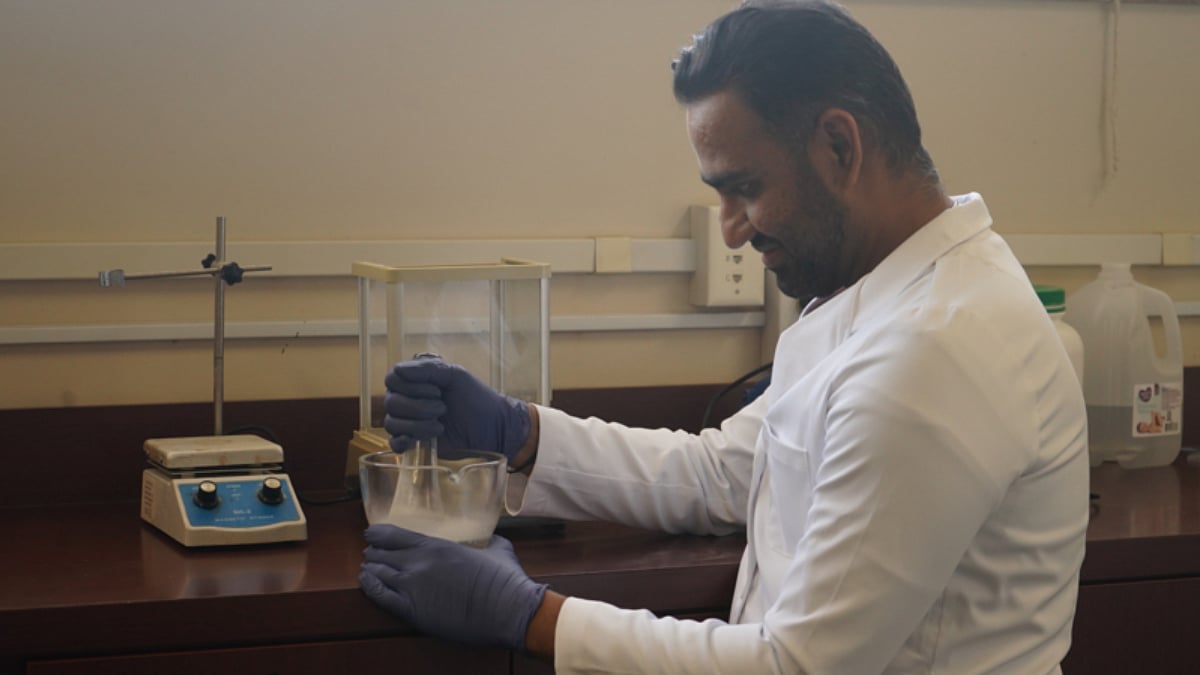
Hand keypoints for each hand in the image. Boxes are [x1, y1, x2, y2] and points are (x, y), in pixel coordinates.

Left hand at [359, 525, 547, 650]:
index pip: (394, 535)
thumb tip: (492, 539)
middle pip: (381, 554)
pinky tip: (366, 582)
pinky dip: (370, 587)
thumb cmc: (504, 580)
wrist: (506, 610)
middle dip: (374, 553)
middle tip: (372, 555)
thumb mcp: (498, 549)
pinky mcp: (412, 611)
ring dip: (371, 570)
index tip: (371, 533)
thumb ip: (488, 541)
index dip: (378, 534)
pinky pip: (380, 596)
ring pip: (377, 573)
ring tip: (368, 569)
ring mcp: (412, 587)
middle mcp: (418, 563)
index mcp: (436, 546)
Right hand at [383, 356, 530, 458]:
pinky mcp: (414, 443)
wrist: (493, 427)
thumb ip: (428, 369)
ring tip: (440, 425)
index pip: (392, 379)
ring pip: (392, 423)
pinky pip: (394, 443)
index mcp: (415, 381)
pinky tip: (420, 440)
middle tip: (443, 408)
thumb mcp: (455, 375)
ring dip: (417, 425)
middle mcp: (408, 400)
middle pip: (390, 402)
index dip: (410, 386)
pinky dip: (404, 442)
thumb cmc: (476, 398)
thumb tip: (397, 370)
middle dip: (418, 407)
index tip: (436, 390)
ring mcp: (410, 422)